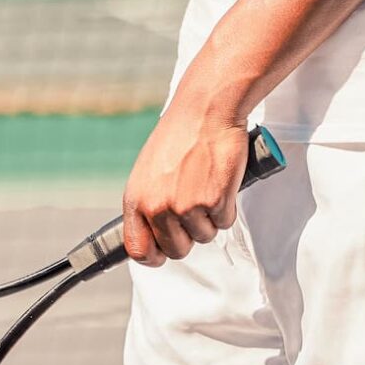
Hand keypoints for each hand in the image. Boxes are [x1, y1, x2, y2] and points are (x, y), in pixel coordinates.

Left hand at [121, 104, 252, 265]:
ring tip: (207, 185)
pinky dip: (227, 206)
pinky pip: (224, 222)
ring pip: (204, 237)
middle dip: (189, 236)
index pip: (137, 250)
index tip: (163, 252)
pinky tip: (220, 181)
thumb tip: (153, 231)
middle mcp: (157, 206)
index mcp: (136, 198)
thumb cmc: (180, 134)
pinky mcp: (213, 201)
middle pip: (176, 250)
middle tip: (196, 210)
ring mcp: (185, 206)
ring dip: (210, 218)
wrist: (206, 109)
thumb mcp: (149, 169)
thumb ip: (149, 200)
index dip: (154, 256)